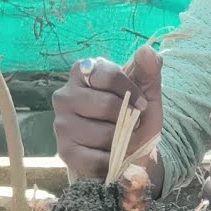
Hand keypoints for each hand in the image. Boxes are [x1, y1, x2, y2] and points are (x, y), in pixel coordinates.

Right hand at [53, 46, 163, 180]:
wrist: (131, 151)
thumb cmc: (135, 116)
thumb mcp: (147, 93)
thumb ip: (149, 71)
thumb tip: (147, 50)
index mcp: (84, 72)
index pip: (108, 75)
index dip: (131, 91)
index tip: (143, 104)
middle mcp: (65, 95)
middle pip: (106, 105)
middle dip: (128, 119)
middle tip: (133, 125)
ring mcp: (61, 123)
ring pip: (104, 134)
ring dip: (123, 141)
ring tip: (123, 140)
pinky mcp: (63, 150)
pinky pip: (95, 158)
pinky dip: (112, 160)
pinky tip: (111, 154)